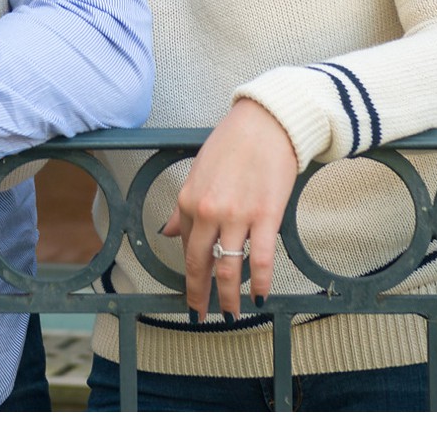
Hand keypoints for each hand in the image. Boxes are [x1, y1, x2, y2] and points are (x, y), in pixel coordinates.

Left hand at [160, 99, 298, 319]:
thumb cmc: (232, 142)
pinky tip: (261, 297)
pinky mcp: (267, 216)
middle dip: (199, 294)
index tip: (192, 287)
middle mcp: (208, 211)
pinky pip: (261, 258)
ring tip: (229, 314)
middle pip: (200, 263)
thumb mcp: (198, 171)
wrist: (267, 122)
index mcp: (188, 199)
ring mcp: (238, 216)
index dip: (189, 270)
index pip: (185, 244)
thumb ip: (184, 206)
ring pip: (229, 268)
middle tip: (199, 313)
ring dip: (228, 297)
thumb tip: (169, 231)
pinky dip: (261, 282)